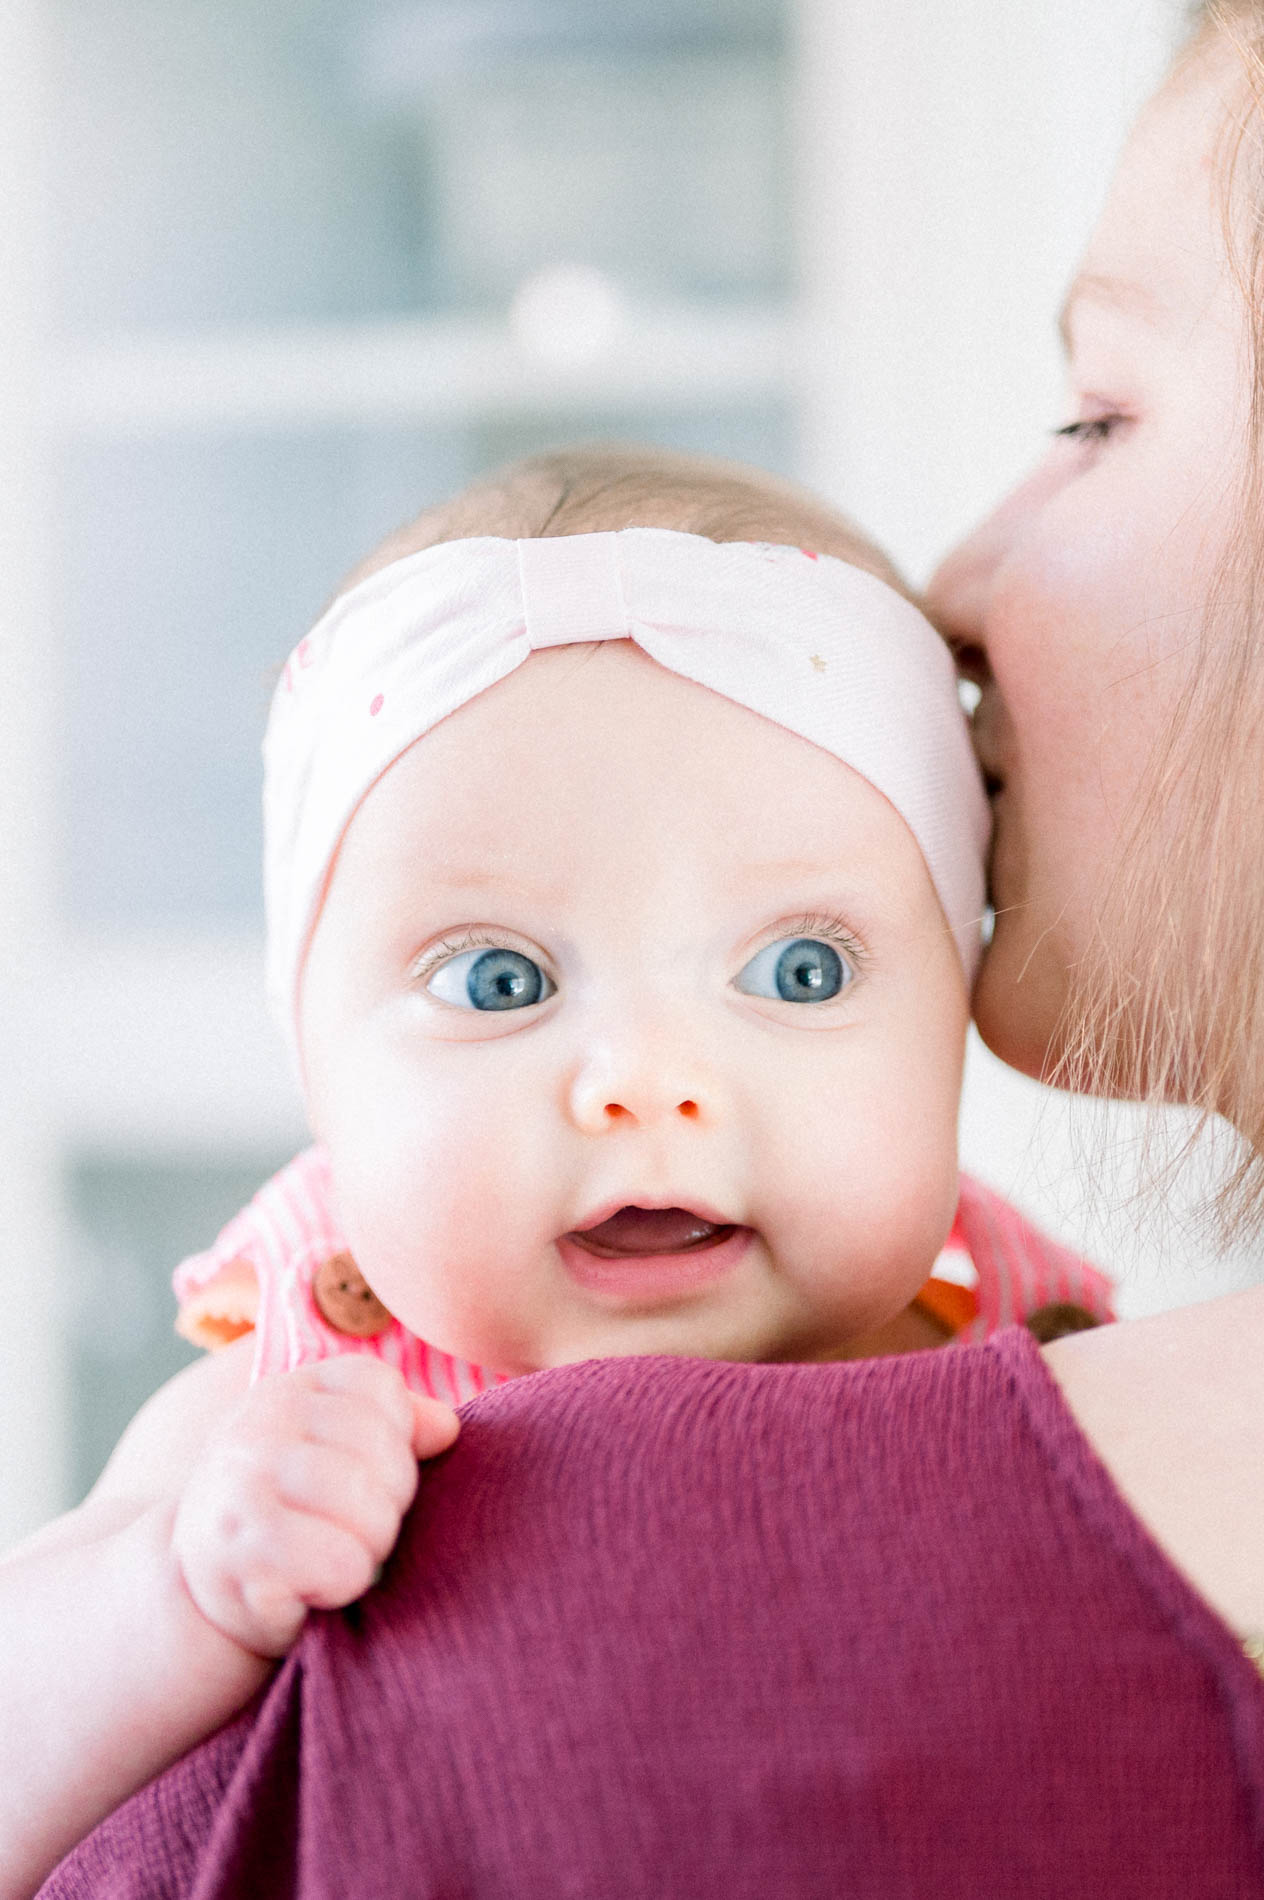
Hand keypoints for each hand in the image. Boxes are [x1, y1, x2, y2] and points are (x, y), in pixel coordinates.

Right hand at [171, 1357, 459, 1657]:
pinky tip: (311, 1585)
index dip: (394, 1441)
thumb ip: (398, 1426)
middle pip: (385, 1455)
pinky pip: (343, 1566)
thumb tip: (446, 1427)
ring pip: (371, 1513)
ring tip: (332, 1554)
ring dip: (368, 1549)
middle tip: (348, 1527)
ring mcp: (244, 1484)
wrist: (206, 1587)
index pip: (382, 1389)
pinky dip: (342, 1586)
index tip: (363, 1475)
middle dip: (387, 1504)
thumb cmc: (295, 1512)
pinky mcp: (243, 1551)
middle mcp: (259, 1423)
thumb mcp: (338, 1452)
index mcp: (289, 1388)